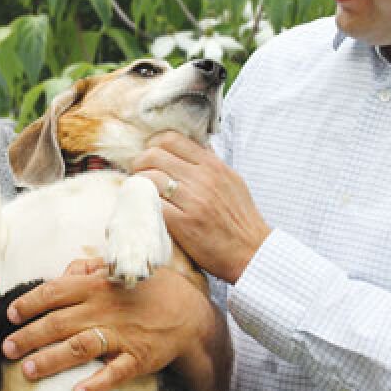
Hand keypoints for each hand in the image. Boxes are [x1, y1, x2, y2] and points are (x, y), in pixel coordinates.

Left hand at [2, 259, 216, 390]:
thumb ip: (91, 270)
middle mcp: (105, 309)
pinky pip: (115, 372)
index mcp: (98, 286)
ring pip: (79, 347)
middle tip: (7, 348)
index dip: (29, 303)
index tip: (11, 314)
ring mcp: (121, 334)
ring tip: (28, 370)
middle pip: (58, 322)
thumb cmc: (150, 290)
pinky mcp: (138, 357)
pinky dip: (96, 384)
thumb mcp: (121, 271)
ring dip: (51, 359)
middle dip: (28, 336)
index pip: (54, 292)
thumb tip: (66, 271)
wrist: (190, 313)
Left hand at [132, 131, 270, 283]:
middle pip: (155, 155)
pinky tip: (146, 209)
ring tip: (140, 192)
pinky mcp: (183, 223)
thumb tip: (185, 150)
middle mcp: (203, 179)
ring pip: (149, 178)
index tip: (150, 154)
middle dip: (140, 162)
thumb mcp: (231, 181)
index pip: (172, 139)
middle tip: (139, 173)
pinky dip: (144, 204)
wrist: (252, 251)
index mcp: (213, 165)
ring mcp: (193, 200)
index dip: (154, 144)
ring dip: (138, 184)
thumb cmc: (241, 219)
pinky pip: (152, 204)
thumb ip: (209, 164)